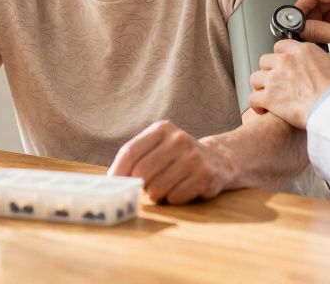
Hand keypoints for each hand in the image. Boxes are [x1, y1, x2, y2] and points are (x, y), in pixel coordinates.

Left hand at [108, 120, 229, 204]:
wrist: (218, 159)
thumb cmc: (177, 157)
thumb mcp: (158, 147)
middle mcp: (179, 139)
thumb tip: (112, 180)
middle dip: (141, 186)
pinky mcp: (206, 176)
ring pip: (158, 188)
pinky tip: (181, 190)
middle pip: (142, 172)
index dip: (118, 171)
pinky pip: (176, 197)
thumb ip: (136, 158)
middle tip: (147, 188)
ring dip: (157, 195)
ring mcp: (194, 157)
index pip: (130, 152)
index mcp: (162, 129)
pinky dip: (173, 199)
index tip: (112, 184)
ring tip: (165, 189)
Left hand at [248, 40, 329, 128]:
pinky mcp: (269, 98)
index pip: (281, 46)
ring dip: (260, 86)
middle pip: (265, 61)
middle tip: (276, 80)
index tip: (283, 62)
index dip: (281, 55)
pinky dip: (256, 104)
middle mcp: (284, 62)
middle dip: (269, 70)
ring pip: (255, 78)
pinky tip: (262, 108)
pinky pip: (253, 98)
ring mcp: (274, 79)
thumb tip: (325, 61)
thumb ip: (326, 58)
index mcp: (301, 51)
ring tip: (266, 93)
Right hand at [295, 0, 329, 66]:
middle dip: (310, 15)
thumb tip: (300, 28)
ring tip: (313, 37)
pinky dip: (328, 26)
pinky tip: (324, 38)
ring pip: (328, 9)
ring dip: (319, 22)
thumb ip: (317, 30)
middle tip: (301, 30)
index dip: (303, 4)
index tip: (294, 18)